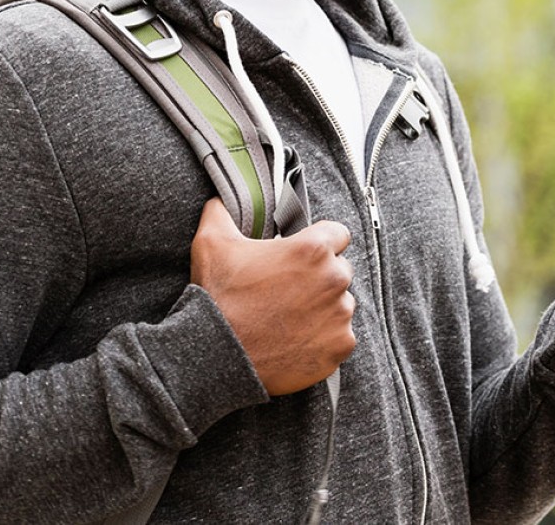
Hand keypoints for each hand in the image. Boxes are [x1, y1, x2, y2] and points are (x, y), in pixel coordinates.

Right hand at [190, 199, 355, 394]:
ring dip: (324, 308)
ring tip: (291, 318)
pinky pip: (341, 337)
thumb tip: (218, 198)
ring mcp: (340, 316)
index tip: (303, 256)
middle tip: (290, 290)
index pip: (338, 234)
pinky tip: (297, 340)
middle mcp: (334, 279)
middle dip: (320, 277)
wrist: (218, 356)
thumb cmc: (218, 297)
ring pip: (342, 304)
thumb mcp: (212, 242)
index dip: (320, 242)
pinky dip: (325, 339)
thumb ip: (221, 211)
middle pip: (340, 270)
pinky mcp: (340, 347)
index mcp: (313, 249)